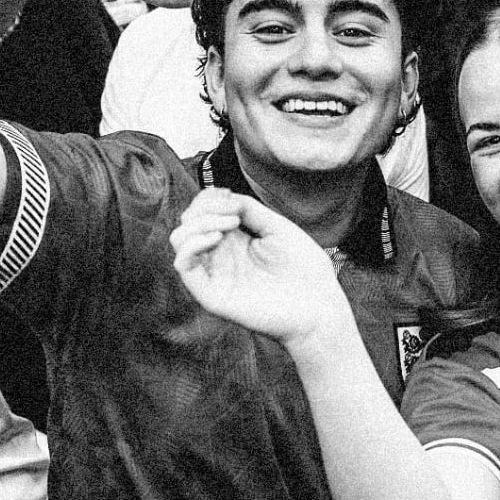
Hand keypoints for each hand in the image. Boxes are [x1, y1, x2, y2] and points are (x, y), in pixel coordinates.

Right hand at [169, 188, 346, 343]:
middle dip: (203, 207)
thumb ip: (247, 208)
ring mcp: (215, 274)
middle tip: (234, 213)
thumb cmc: (304, 269)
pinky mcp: (212, 294)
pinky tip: (217, 237)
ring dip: (198, 223)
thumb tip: (219, 197)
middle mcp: (221, 256)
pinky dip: (192, 244)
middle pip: (188, 223)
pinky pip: (183, 266)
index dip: (208, 197)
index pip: (202, 212)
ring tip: (230, 223)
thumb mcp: (276, 226)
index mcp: (236, 240)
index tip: (229, 194)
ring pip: (180, 240)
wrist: (319, 305)